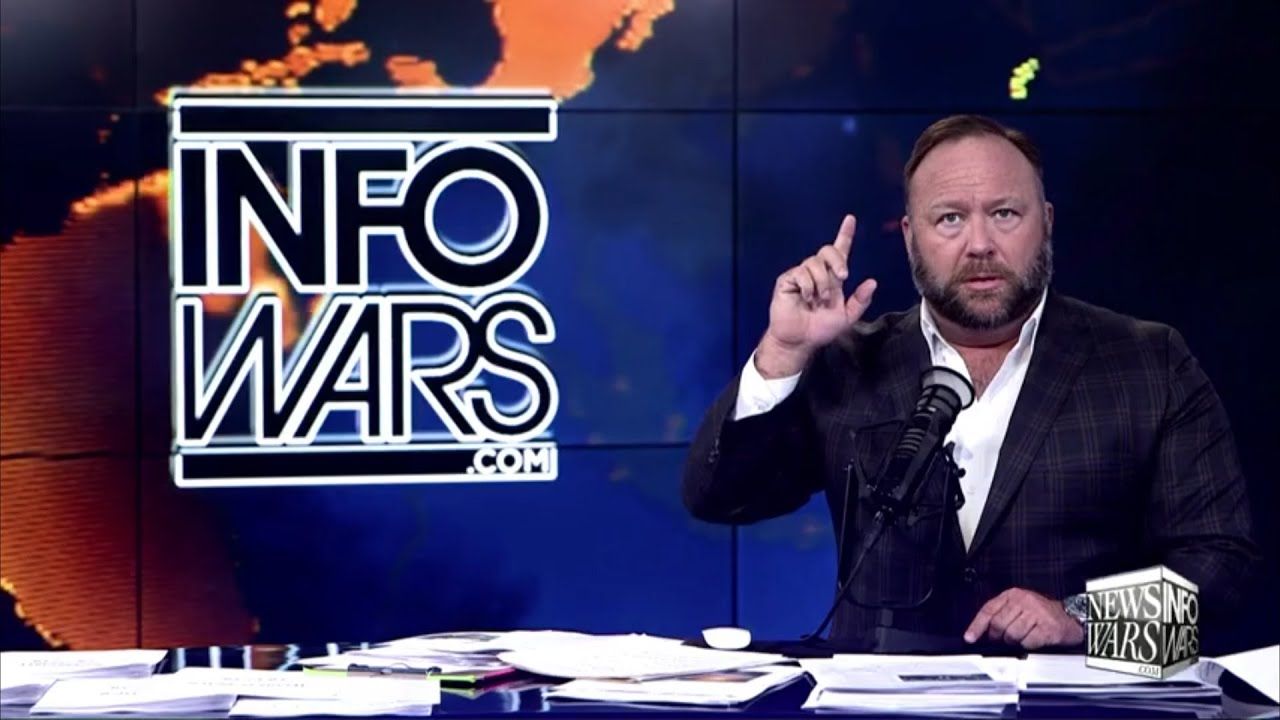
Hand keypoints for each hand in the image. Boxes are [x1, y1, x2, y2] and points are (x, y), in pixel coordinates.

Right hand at [756, 215, 876, 377]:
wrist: (799, 341)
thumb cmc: (820, 329)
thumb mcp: (846, 317)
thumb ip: (860, 301)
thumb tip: (872, 282)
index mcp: (833, 278)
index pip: (840, 251)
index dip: (845, 234)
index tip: (850, 220)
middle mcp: (817, 273)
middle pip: (827, 250)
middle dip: (837, 260)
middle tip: (842, 277)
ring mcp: (801, 275)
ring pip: (815, 263)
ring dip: (822, 283)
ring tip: (819, 300)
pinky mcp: (787, 280)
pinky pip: (801, 273)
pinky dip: (807, 287)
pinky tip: (805, 298)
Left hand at [964, 588, 1084, 649]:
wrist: (1071, 618)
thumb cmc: (1043, 614)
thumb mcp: (1020, 607)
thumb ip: (1002, 614)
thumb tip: (983, 632)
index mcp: (1013, 595)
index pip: (989, 610)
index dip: (977, 625)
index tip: (969, 637)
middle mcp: (1024, 601)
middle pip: (998, 624)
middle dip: (998, 637)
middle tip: (1005, 639)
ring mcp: (1036, 613)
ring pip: (1012, 635)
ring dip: (1014, 641)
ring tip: (1023, 637)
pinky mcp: (1047, 627)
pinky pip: (1027, 642)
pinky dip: (1028, 645)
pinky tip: (1034, 639)